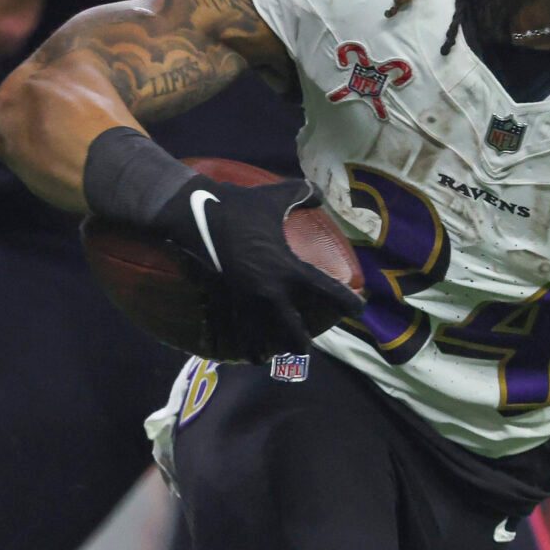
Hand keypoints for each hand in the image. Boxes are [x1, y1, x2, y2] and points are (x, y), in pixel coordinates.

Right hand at [164, 174, 361, 358]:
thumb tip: (319, 196)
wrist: (191, 216)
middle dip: (302, 343)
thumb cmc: (236, 206)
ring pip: (264, 339)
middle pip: (294, 332)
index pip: (328, 292)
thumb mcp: (274, 196)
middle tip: (308, 346)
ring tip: (280, 354)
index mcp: (287, 270)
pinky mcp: (224, 302)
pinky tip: (253, 355)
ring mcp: (245, 301)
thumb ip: (302, 193)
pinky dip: (248, 346)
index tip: (358, 309)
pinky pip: (238, 332)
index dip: (348, 303)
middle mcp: (269, 293)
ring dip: (274, 348)